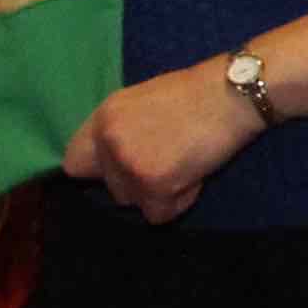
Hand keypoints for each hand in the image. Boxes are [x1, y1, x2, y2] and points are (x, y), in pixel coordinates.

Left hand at [63, 61, 263, 224]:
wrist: (233, 93)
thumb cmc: (197, 92)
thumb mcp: (143, 100)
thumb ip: (121, 128)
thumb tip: (112, 158)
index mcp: (104, 116)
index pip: (74, 163)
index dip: (100, 170)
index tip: (123, 168)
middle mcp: (109, 140)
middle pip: (111, 187)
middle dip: (138, 182)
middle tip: (169, 160)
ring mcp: (130, 164)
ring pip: (134, 201)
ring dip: (158, 192)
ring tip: (185, 164)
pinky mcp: (155, 184)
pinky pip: (159, 214)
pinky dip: (179, 202)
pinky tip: (196, 175)